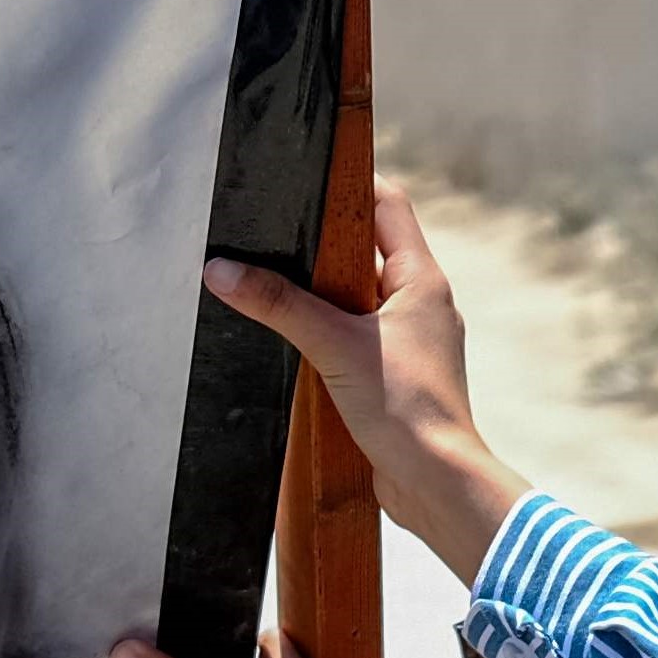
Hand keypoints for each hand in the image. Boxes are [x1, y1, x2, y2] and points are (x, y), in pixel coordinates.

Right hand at [205, 184, 530, 583]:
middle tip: (271, 230)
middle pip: (368, 247)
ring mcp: (410, 339)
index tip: (304, 174)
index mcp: (422, 279)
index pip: (388, 204)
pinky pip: (356, 335)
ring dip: (320, 291)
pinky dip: (326, 331)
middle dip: (321, 241)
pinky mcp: (395, 373)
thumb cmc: (406, 408)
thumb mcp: (334, 345)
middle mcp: (422, 302)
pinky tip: (291, 338)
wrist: (435, 483)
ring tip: (271, 281)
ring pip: (358, 295)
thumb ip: (279, 304)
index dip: (350, 183)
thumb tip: (222, 269)